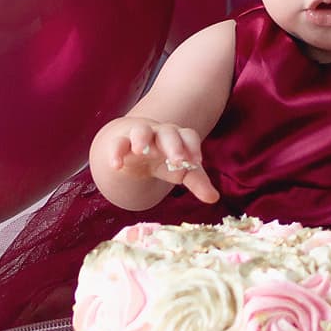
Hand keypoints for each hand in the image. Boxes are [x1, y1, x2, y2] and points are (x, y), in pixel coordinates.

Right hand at [104, 117, 220, 204]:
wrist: (135, 149)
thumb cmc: (163, 159)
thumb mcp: (179, 171)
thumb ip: (196, 182)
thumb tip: (214, 199)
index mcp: (178, 138)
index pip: (189, 136)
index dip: (193, 147)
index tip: (197, 162)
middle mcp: (160, 134)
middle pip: (168, 133)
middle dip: (173, 145)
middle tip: (178, 159)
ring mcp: (139, 136)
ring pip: (141, 131)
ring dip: (141, 139)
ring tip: (141, 150)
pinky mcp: (121, 143)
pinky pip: (118, 143)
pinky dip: (116, 152)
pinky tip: (116, 165)